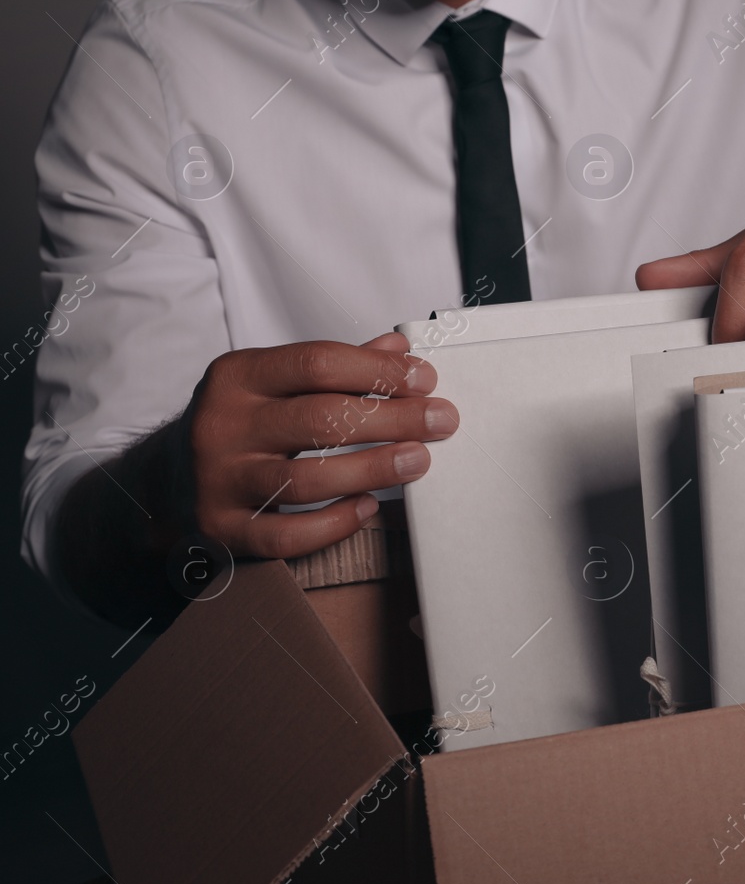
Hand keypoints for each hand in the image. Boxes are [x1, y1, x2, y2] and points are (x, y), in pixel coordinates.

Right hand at [186, 333, 457, 558]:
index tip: (426, 380)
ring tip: (418, 461)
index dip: (378, 371)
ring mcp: (218, 481)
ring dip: (373, 469)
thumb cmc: (239, 425)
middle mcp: (221, 425)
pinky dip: (334, 524)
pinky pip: (286, 535)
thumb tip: (398, 348)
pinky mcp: (222, 532)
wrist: (163, 483)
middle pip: (320, 419)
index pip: (317, 363)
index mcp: (237, 376)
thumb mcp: (272, 382)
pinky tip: (369, 507)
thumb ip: (335, 367)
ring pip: (307, 479)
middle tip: (442, 421)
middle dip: (393, 419)